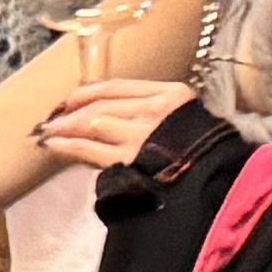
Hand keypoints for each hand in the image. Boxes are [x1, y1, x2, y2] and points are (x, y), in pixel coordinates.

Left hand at [38, 77, 189, 172]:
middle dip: (69, 111)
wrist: (224, 185)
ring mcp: (142, 133)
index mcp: (170, 94)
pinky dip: (67, 145)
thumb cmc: (203, 155)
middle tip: (49, 120)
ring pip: (91, 122)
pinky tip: (54, 146)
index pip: (116, 86)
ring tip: (47, 134)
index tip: (67, 100)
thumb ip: (153, 112)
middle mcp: (155, 109)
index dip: (85, 92)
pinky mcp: (131, 158)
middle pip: (100, 104)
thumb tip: (110, 113)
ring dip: (63, 128)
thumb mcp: (184, 121)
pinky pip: (89, 148)